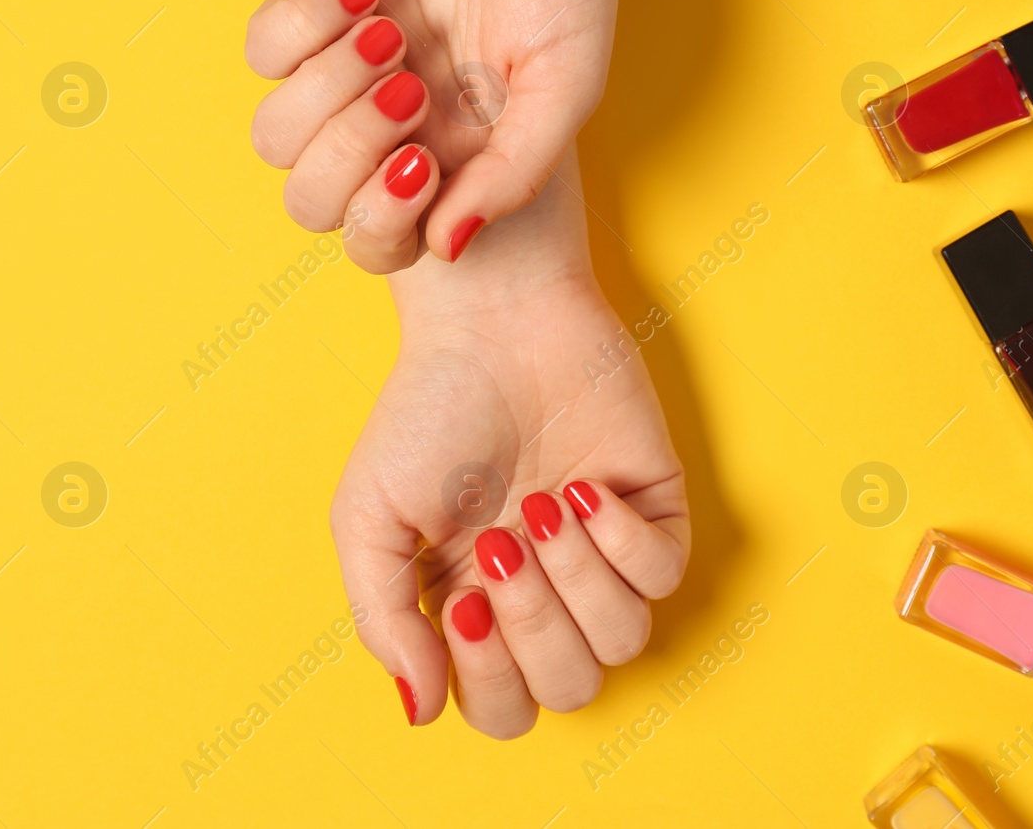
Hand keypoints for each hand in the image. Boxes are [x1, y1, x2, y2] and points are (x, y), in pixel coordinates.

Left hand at [243, 0, 688, 270]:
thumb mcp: (567, 81)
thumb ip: (516, 173)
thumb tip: (450, 246)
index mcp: (453, 161)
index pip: (378, 243)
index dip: (380, 226)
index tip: (421, 166)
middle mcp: (393, 127)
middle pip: (311, 203)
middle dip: (348, 153)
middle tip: (408, 91)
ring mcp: (348, 68)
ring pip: (274, 135)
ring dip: (328, 86)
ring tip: (389, 33)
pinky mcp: (312, 3)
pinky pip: (261, 50)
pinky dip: (303, 25)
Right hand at [333, 159, 689, 736]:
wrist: (492, 321)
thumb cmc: (427, 410)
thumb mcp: (369, 518)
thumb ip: (385, 621)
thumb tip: (419, 712)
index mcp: (474, 609)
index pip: (502, 709)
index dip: (489, 677)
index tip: (463, 601)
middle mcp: (545, 593)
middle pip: (569, 687)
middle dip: (535, 628)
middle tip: (501, 546)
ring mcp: (602, 553)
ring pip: (623, 640)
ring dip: (577, 580)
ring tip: (541, 508)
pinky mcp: (652, 508)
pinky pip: (664, 574)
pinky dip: (623, 542)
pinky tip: (583, 490)